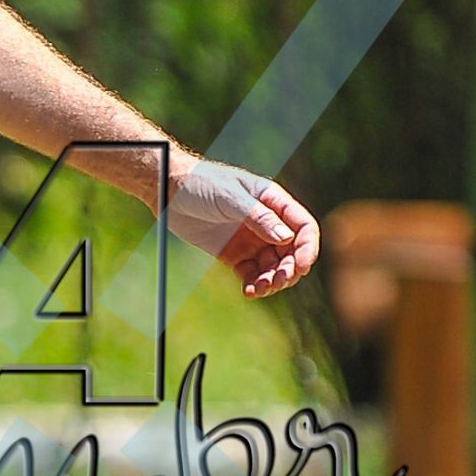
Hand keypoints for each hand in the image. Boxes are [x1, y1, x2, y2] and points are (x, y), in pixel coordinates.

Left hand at [166, 156, 319, 299]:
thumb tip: (287, 238)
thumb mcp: (230, 197)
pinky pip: (251, 274)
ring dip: (272, 281)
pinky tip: (248, 292)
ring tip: (259, 289)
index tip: (302, 266)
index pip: (303, 227)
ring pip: (273, 267)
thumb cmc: (201, 183)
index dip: (308, 247)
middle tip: (277, 281)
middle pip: (292, 252)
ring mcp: (251, 239)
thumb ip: (258, 217)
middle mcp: (267, 223)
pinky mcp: (234, 254)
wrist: (167, 190)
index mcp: (273, 202)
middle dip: (289, 269)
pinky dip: (253, 285)